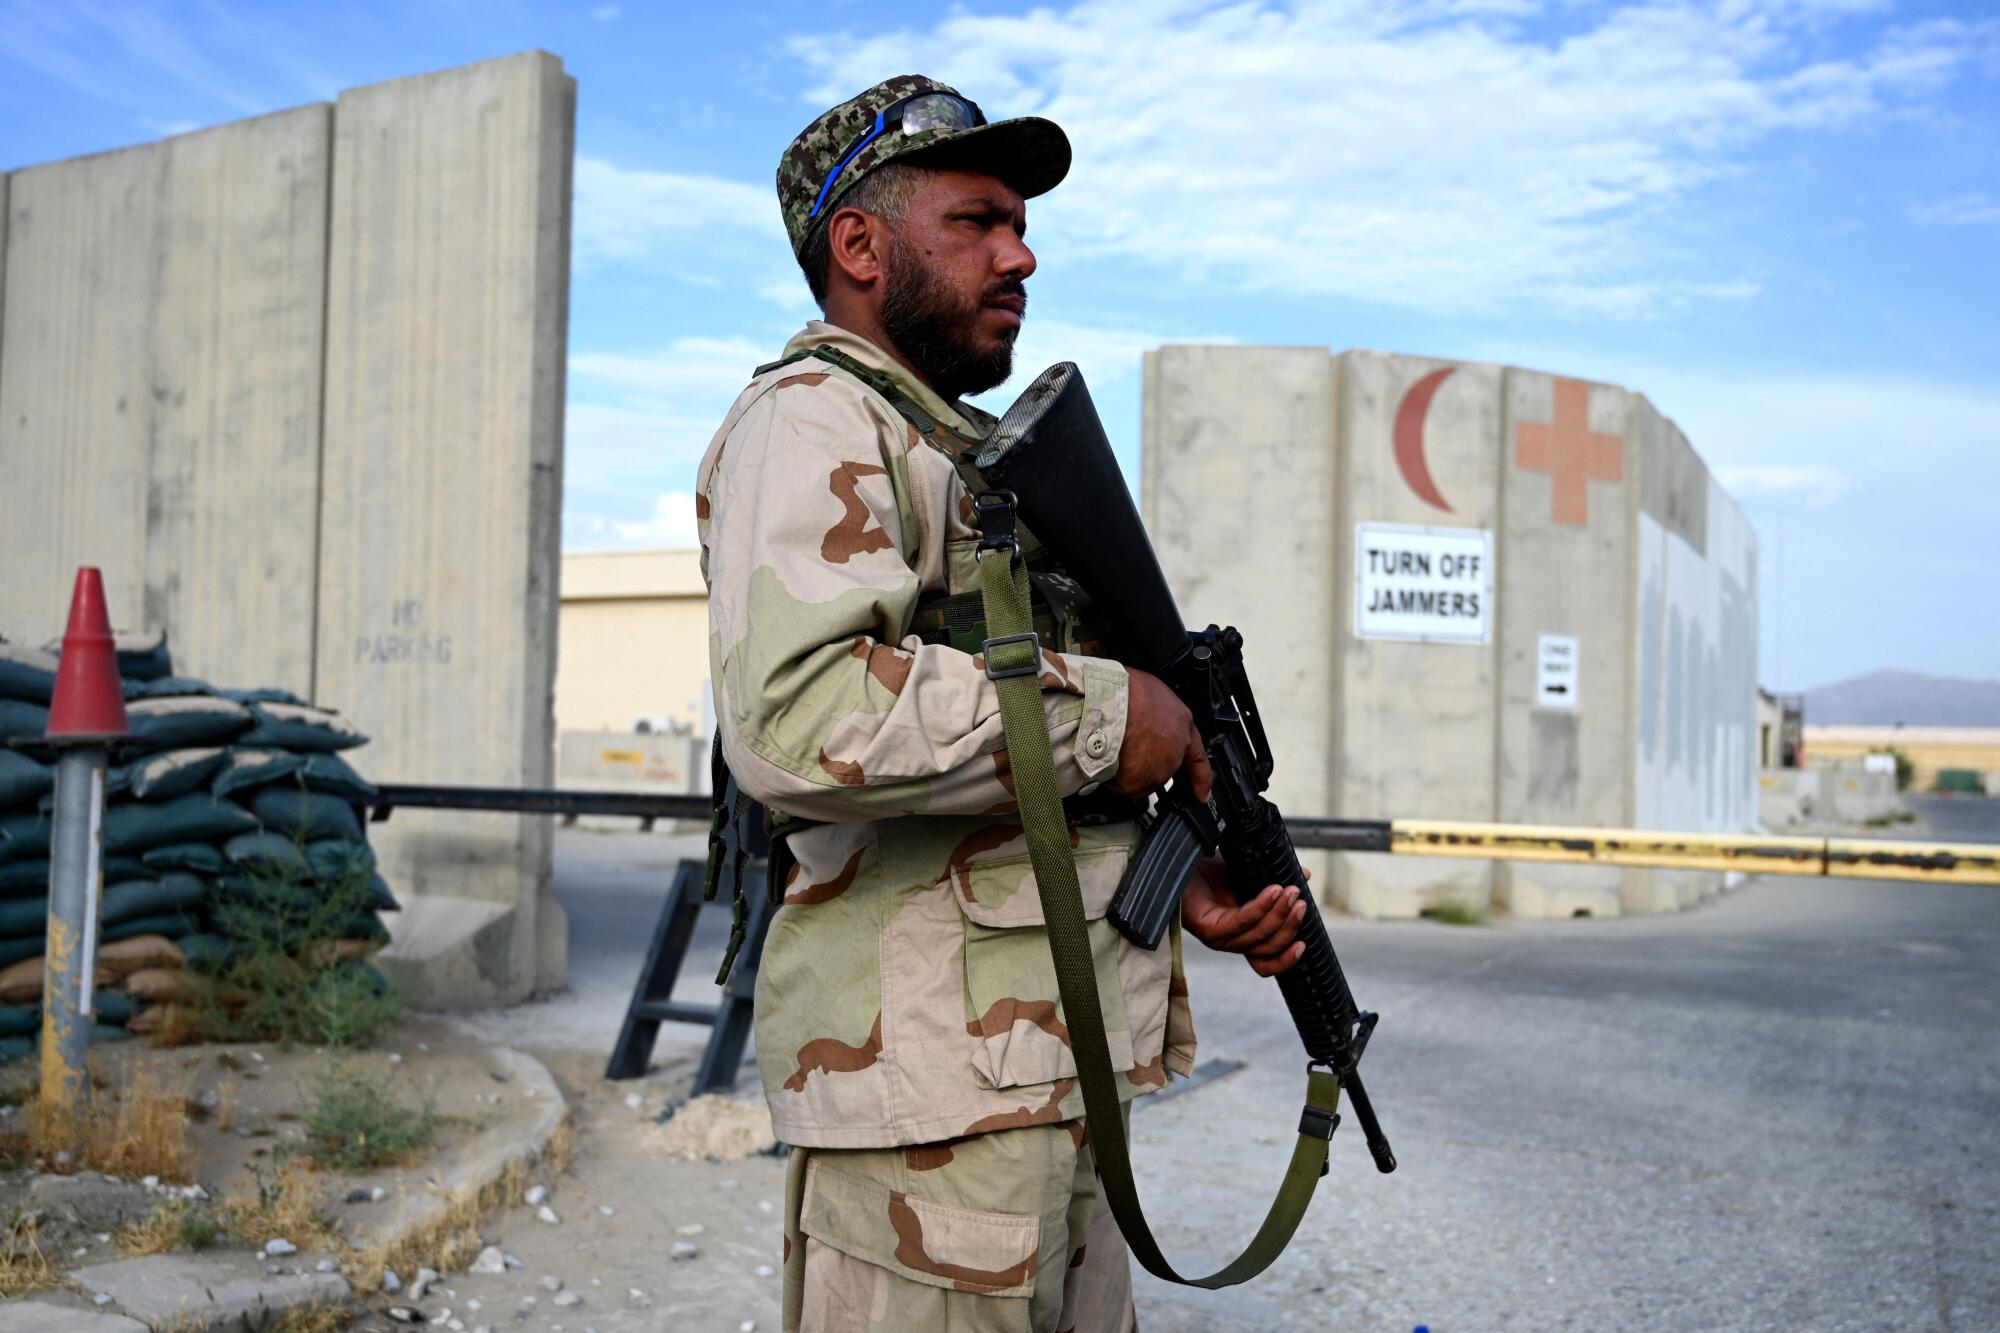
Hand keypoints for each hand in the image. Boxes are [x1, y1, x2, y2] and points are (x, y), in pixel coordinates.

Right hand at [1108, 670, 1211, 802]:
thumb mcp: (1149, 693)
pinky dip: (1114, 781)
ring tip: (1110, 751)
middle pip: (1164, 767)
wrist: (1112, 706)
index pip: (1197, 757)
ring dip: (1129, 771)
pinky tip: (1105, 763)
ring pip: (1143, 778)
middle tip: (1126, 754)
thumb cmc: (1127, 691)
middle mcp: (1176, 750)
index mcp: (1182, 724)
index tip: (1203, 793)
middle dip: (1147, 765)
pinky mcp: (1141, 783)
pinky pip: (1124, 786)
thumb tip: (1140, 718)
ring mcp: (1161, 769)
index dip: (1200, 778)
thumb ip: (1151, 713)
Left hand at [1180, 856, 1307, 976]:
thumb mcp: (1250, 877)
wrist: (1182, 861)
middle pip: (1268, 949)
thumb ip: (1277, 881)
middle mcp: (1231, 942)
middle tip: (1301, 901)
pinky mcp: (1208, 928)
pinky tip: (1272, 891)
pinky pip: (1241, 921)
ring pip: (1257, 936)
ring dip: (1279, 914)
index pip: (1266, 962)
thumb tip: (1305, 876)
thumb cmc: (1212, 872)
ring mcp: (1219, 938)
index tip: (1305, 943)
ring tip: (1291, 891)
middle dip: (1289, 926)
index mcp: (1243, 936)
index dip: (1287, 959)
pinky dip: (1260, 907)